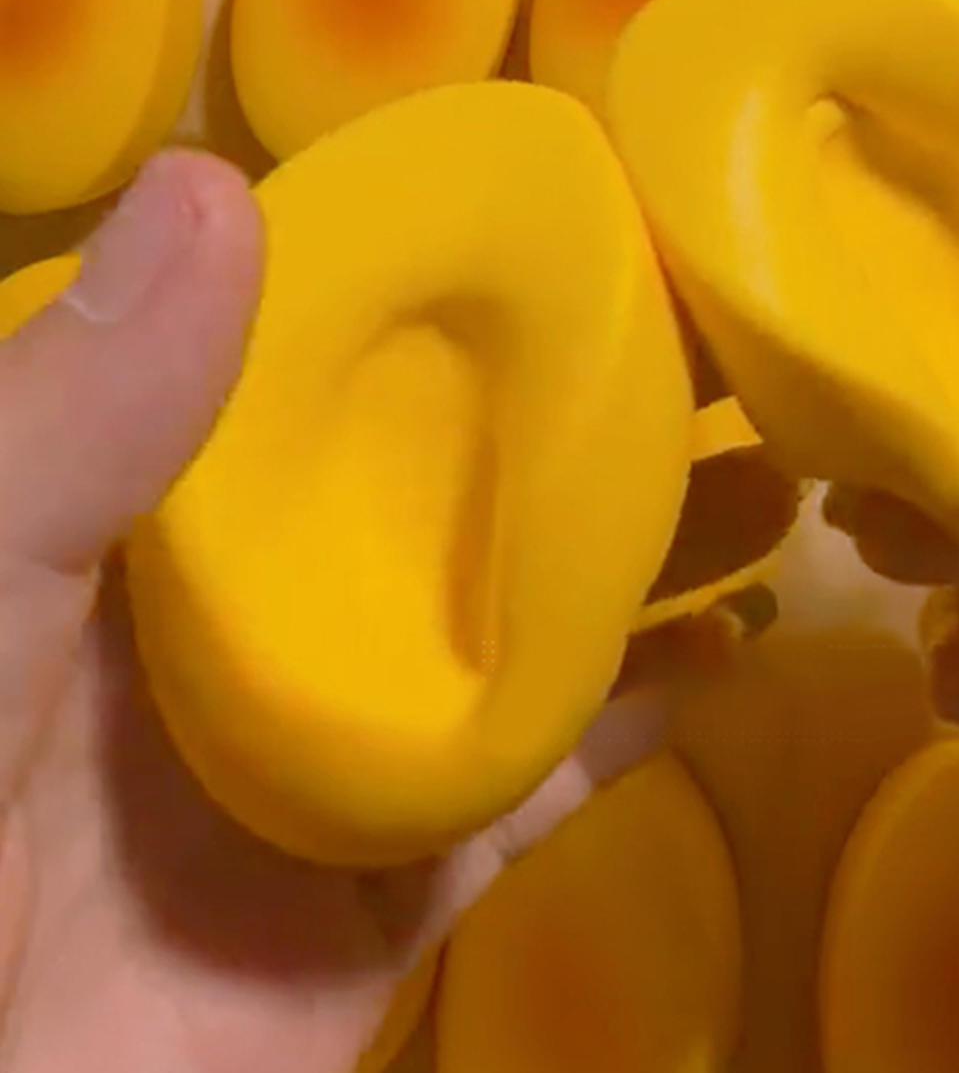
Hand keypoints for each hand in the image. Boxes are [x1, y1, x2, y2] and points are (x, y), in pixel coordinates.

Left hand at [0, 153, 663, 1072]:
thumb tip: (217, 183)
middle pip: (441, 495)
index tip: (554, 223)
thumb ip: (74, 417)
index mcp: (142, 531)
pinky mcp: (396, 890)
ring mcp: (334, 756)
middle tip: (712, 344)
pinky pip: (538, 788)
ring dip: (637, 555)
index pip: (303, 373)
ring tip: (770, 473)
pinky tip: (736, 653)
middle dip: (572, 420)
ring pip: (515, 626)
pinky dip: (639, 724)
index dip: (423, 292)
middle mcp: (251, 625)